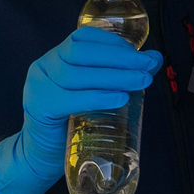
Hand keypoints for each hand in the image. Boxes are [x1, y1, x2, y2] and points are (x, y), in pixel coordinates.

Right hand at [0, 25, 162, 193]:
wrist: (42, 155)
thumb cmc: (72, 122)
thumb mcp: (96, 94)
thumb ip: (120, 76)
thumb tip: (154, 60)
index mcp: (58, 56)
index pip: (84, 37)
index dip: (113, 42)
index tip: (140, 54)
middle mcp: (44, 65)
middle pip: (81, 53)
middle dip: (119, 58)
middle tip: (148, 66)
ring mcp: (38, 85)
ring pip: (76, 75)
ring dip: (114, 77)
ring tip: (141, 82)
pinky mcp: (39, 107)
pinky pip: (70, 99)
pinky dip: (98, 98)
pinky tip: (120, 99)